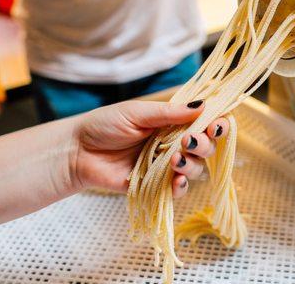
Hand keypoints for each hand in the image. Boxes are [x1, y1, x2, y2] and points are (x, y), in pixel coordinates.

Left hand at [72, 100, 227, 197]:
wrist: (77, 152)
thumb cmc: (104, 126)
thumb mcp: (137, 113)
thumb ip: (169, 113)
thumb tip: (203, 105)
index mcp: (172, 123)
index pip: (204, 123)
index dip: (217, 124)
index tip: (217, 125)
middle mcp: (174, 143)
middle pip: (206, 146)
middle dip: (205, 144)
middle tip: (189, 141)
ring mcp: (166, 166)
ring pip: (196, 168)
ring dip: (192, 164)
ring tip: (175, 160)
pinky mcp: (155, 186)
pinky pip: (178, 190)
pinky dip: (182, 186)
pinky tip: (176, 180)